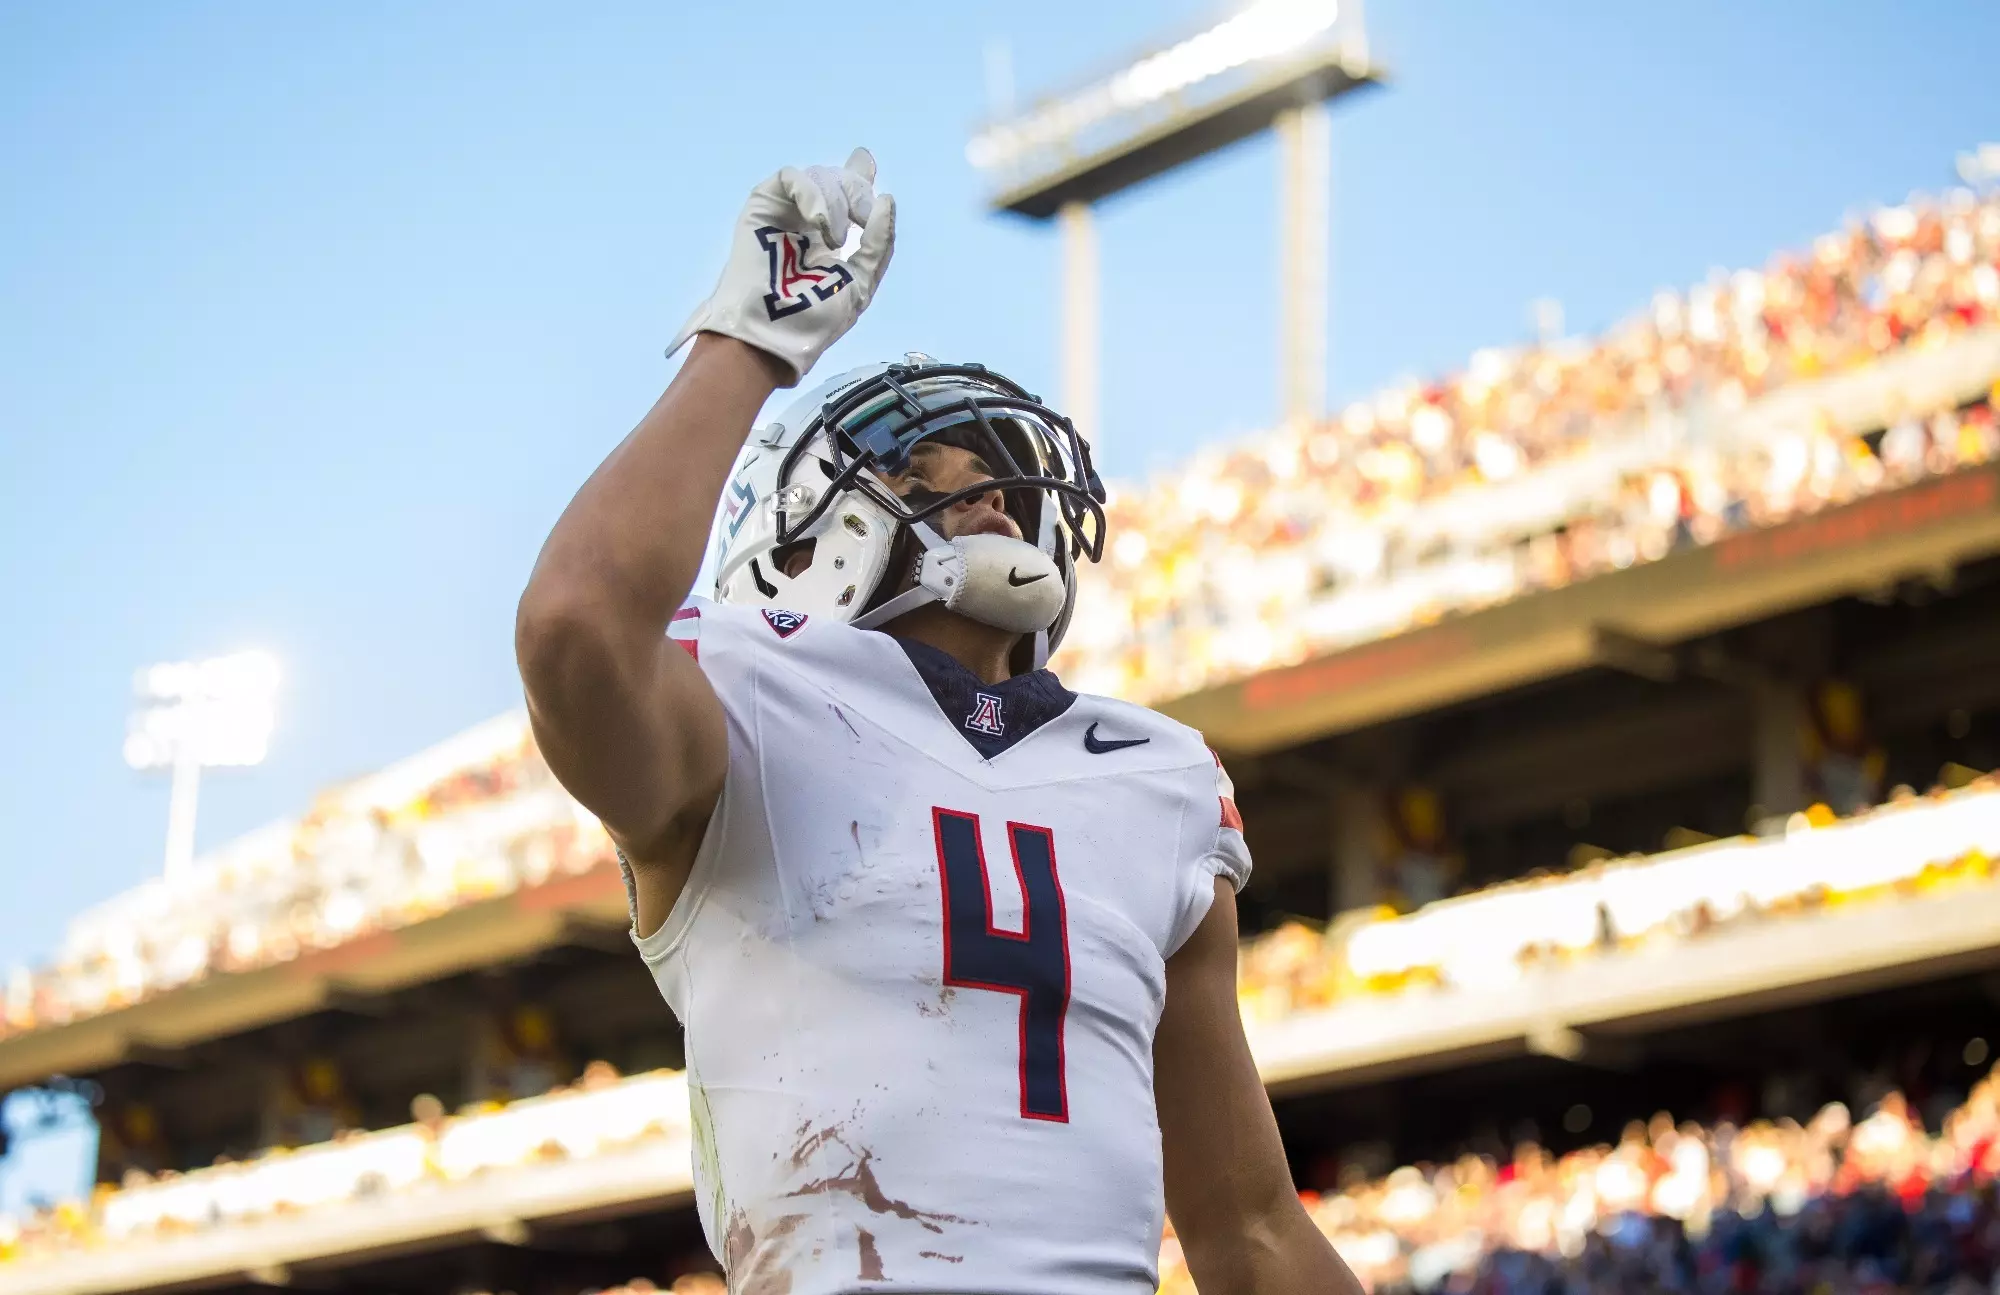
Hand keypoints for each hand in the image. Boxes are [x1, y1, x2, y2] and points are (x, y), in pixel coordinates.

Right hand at [666, 148, 896, 386]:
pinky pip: (793, 177)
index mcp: (827, 237)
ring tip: (837, 240)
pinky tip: (820, 223)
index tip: (865, 162)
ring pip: (820, 177)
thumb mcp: (862, 281)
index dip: (858, 175)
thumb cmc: (816, 317)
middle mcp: (806, 221)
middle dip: (859, 195)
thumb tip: (886, 198)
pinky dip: (814, 194)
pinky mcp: (763, 206)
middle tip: (865, 221)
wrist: (776, 329)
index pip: (845, 195)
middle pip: (840, 181)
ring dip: (839, 203)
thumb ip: (879, 241)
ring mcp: (784, 212)